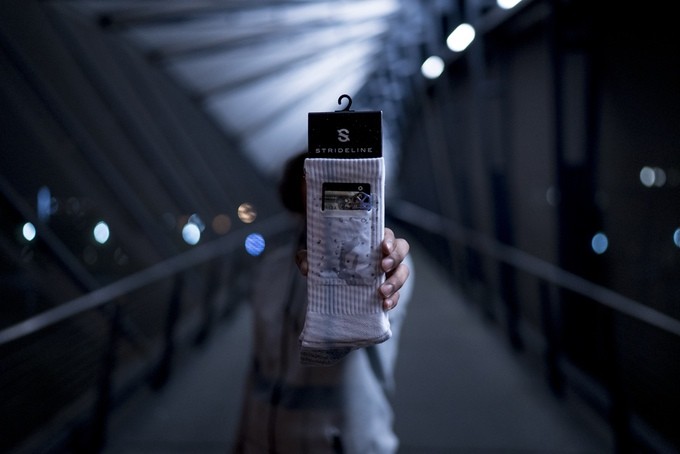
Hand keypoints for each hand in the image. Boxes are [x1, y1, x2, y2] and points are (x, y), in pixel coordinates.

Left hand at [295, 227, 410, 310]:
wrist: (331, 282)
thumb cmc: (329, 261)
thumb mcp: (317, 257)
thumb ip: (308, 257)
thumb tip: (306, 266)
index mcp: (371, 241)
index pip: (387, 234)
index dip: (389, 240)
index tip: (383, 247)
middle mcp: (384, 255)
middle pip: (402, 250)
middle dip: (395, 258)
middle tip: (382, 267)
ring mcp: (388, 273)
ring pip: (403, 272)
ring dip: (396, 282)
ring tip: (382, 292)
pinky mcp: (388, 290)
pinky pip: (397, 294)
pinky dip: (393, 300)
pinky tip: (384, 305)